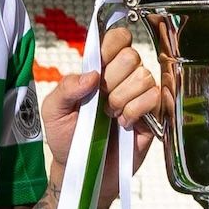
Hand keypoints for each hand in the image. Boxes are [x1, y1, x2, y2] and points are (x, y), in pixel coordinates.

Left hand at [38, 28, 160, 191]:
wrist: (82, 170)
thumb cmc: (67, 138)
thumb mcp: (54, 111)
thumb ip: (66, 87)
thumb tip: (91, 75)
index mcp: (99, 69)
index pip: (116, 38)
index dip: (111, 46)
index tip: (99, 68)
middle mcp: (122, 78)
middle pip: (131, 55)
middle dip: (113, 80)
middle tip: (101, 101)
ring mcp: (139, 95)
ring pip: (144, 76)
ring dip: (122, 98)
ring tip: (110, 115)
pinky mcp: (153, 114)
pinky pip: (154, 98)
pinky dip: (136, 111)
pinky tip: (125, 123)